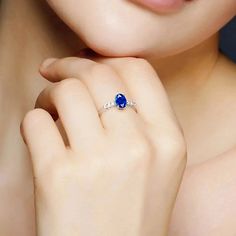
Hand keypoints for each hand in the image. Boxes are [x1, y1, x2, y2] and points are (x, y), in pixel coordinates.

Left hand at [21, 53, 186, 235]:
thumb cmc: (133, 209)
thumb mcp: (158, 161)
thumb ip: (142, 117)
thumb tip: (105, 76)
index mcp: (168, 138)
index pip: (138, 69)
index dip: (109, 57)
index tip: (88, 60)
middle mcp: (138, 144)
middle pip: (98, 73)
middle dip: (70, 64)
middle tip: (55, 69)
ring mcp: (98, 160)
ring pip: (65, 91)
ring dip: (49, 92)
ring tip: (48, 106)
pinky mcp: (58, 176)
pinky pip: (36, 121)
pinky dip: (33, 120)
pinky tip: (40, 134)